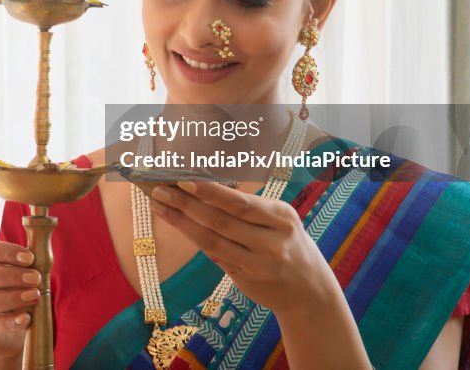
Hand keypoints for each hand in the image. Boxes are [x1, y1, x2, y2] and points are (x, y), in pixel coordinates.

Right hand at [0, 239, 39, 366]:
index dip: (5, 251)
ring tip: (33, 296)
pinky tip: (25, 318)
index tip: (30, 258)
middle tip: (35, 278)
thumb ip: (22, 263)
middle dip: (9, 276)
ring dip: (10, 298)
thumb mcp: (13, 271)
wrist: (4, 329)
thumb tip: (39, 258)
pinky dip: (8, 322)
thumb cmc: (10, 289)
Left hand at [150, 181, 340, 315]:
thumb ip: (246, 208)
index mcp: (281, 218)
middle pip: (220, 221)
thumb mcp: (279, 220)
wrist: (310, 291)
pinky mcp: (246, 281)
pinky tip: (178, 224)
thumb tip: (199, 187)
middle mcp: (271, 242)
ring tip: (160, 206)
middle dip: (186, 204)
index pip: (239, 203)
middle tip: (159, 190)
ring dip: (181, 222)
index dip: (209, 192)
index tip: (182, 179)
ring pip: (211, 241)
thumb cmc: (286, 242)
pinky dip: (194, 238)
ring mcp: (258, 265)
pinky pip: (214, 256)